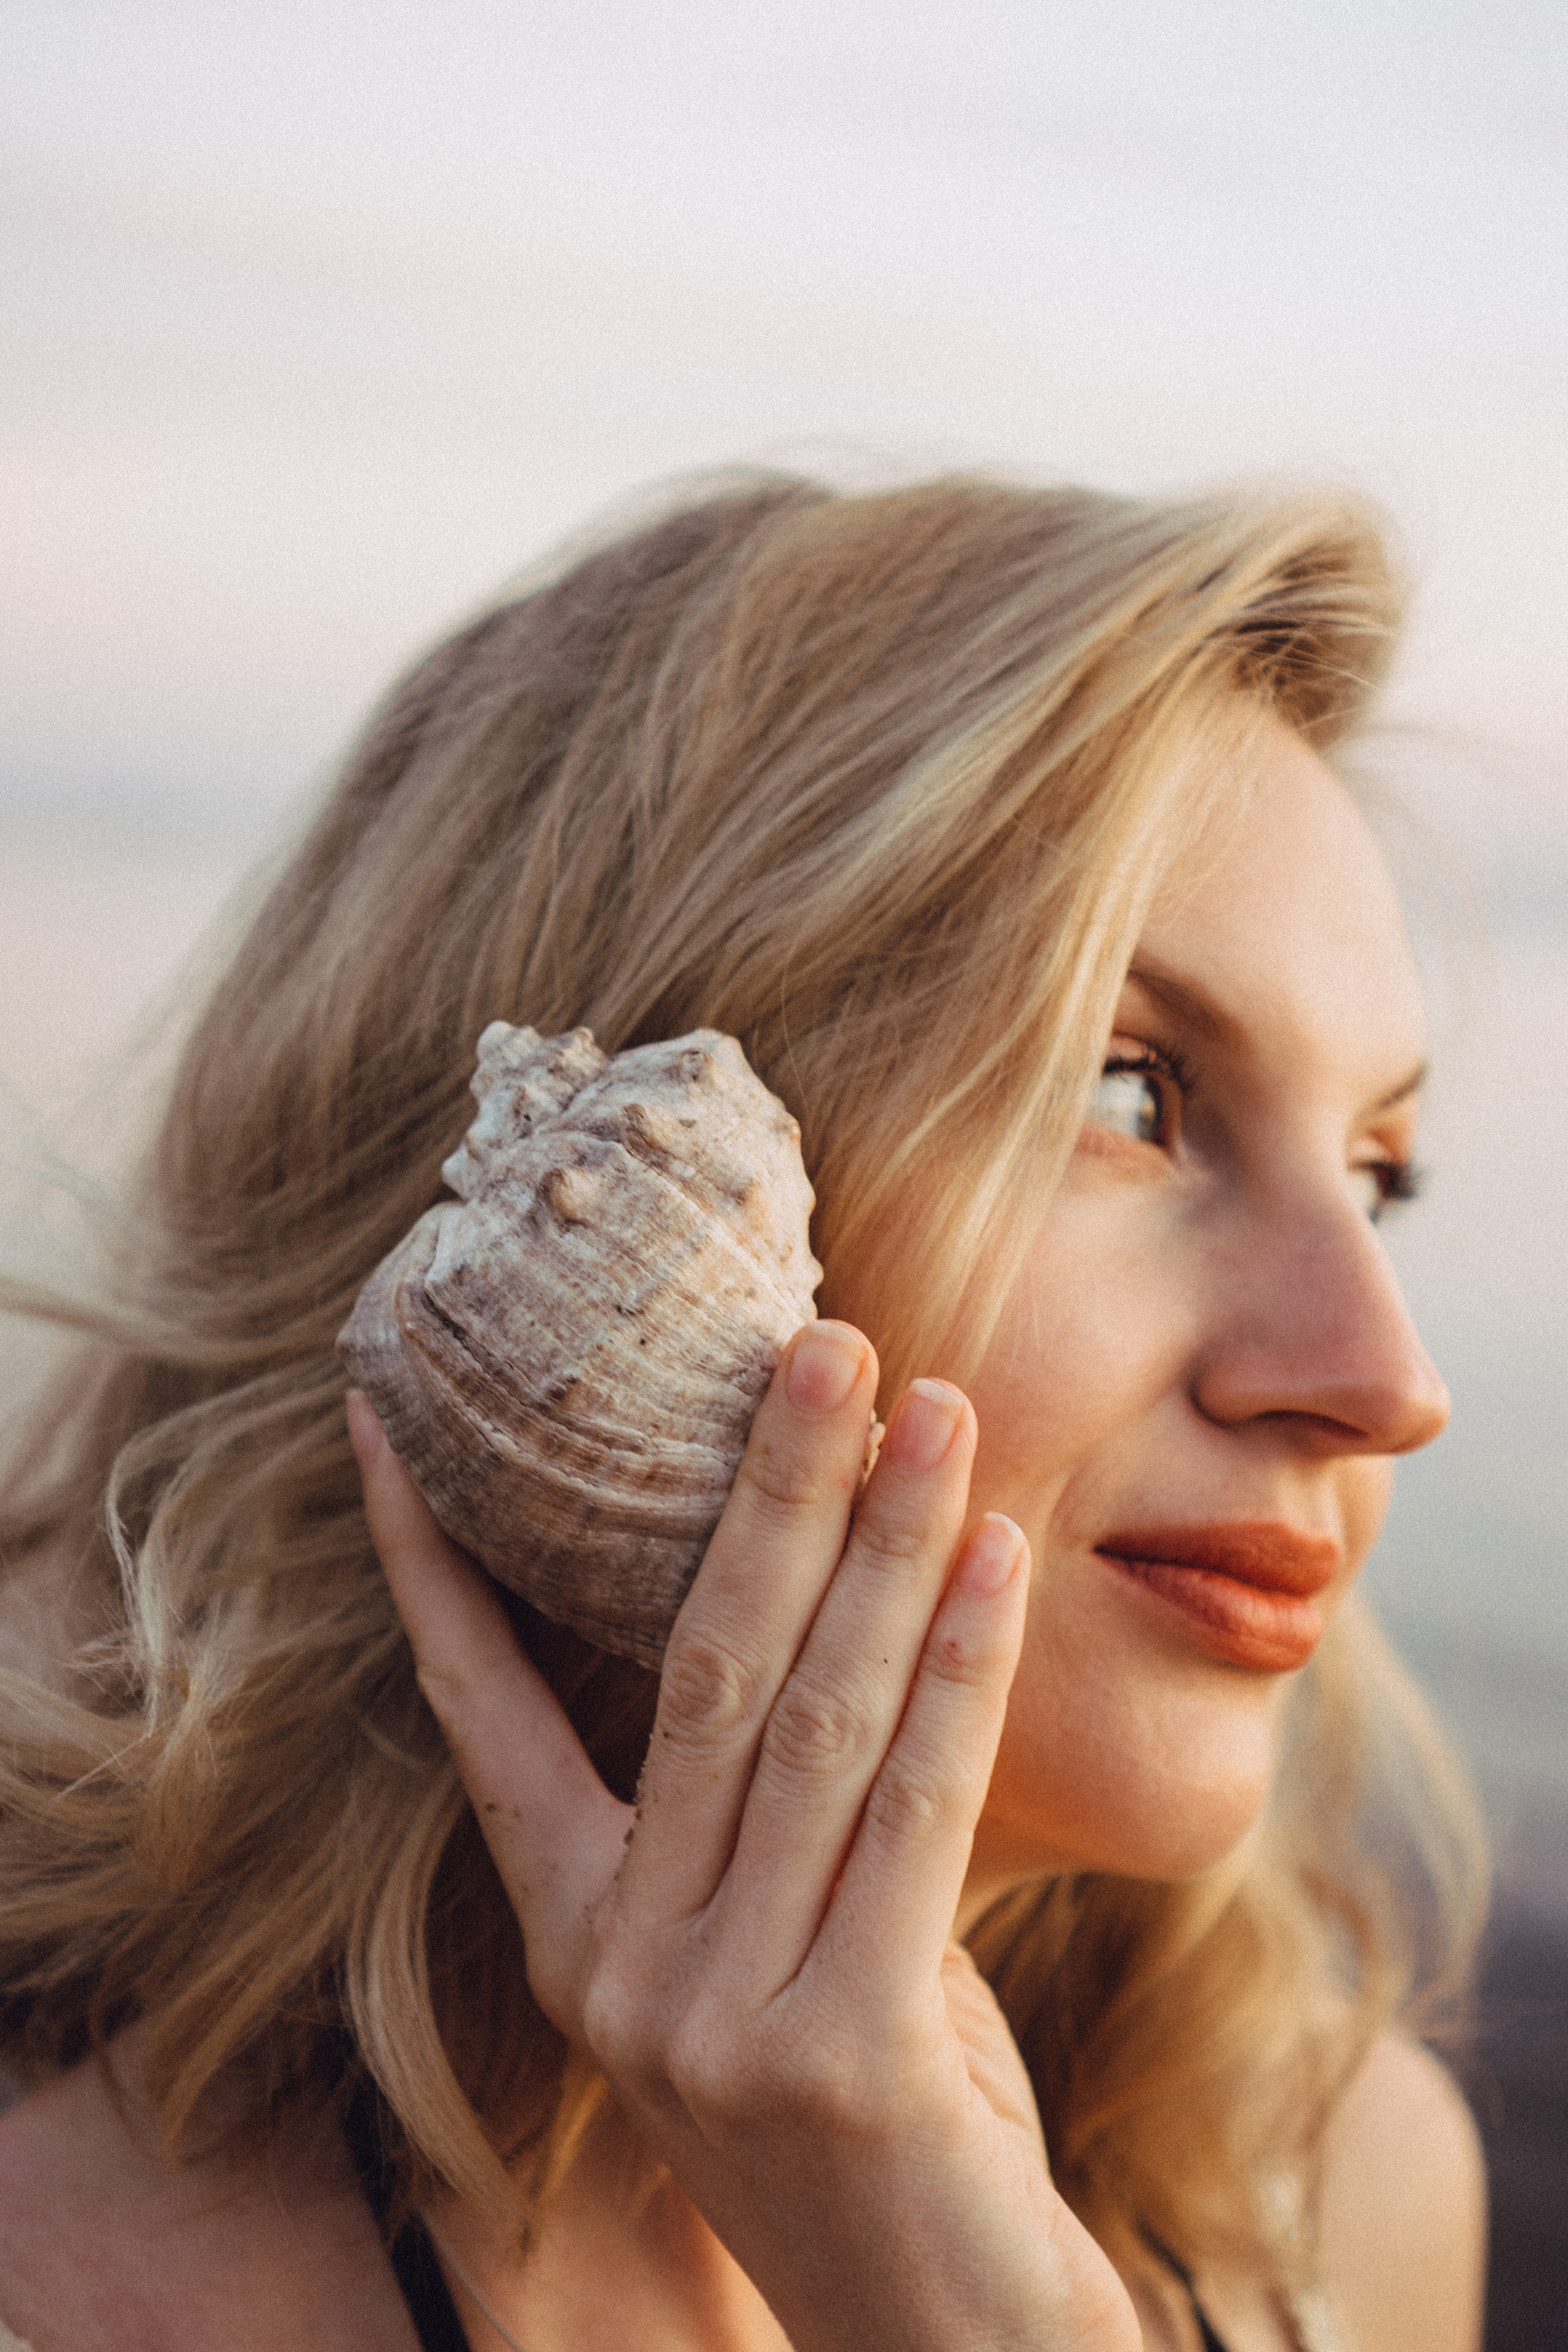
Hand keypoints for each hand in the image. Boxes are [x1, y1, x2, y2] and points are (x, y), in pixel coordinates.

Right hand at [349, 1325, 1139, 2351]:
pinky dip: (960, 1667)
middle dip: (761, 1491)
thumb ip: (779, 1807)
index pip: (481, 1717)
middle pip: (695, 1673)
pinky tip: (999, 1555)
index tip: (398, 1428)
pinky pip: (913, 1808)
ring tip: (938, 1407)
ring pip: (810, 1719)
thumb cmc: (875, 2110)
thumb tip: (837, 1582)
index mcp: (577, 1938)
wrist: (947, 2332)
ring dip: (882, 1544)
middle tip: (819, 1338)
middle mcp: (619, 1973)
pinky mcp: (840, 2053)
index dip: (433, 1569)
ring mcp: (716, 2019)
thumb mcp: (787, 1948)